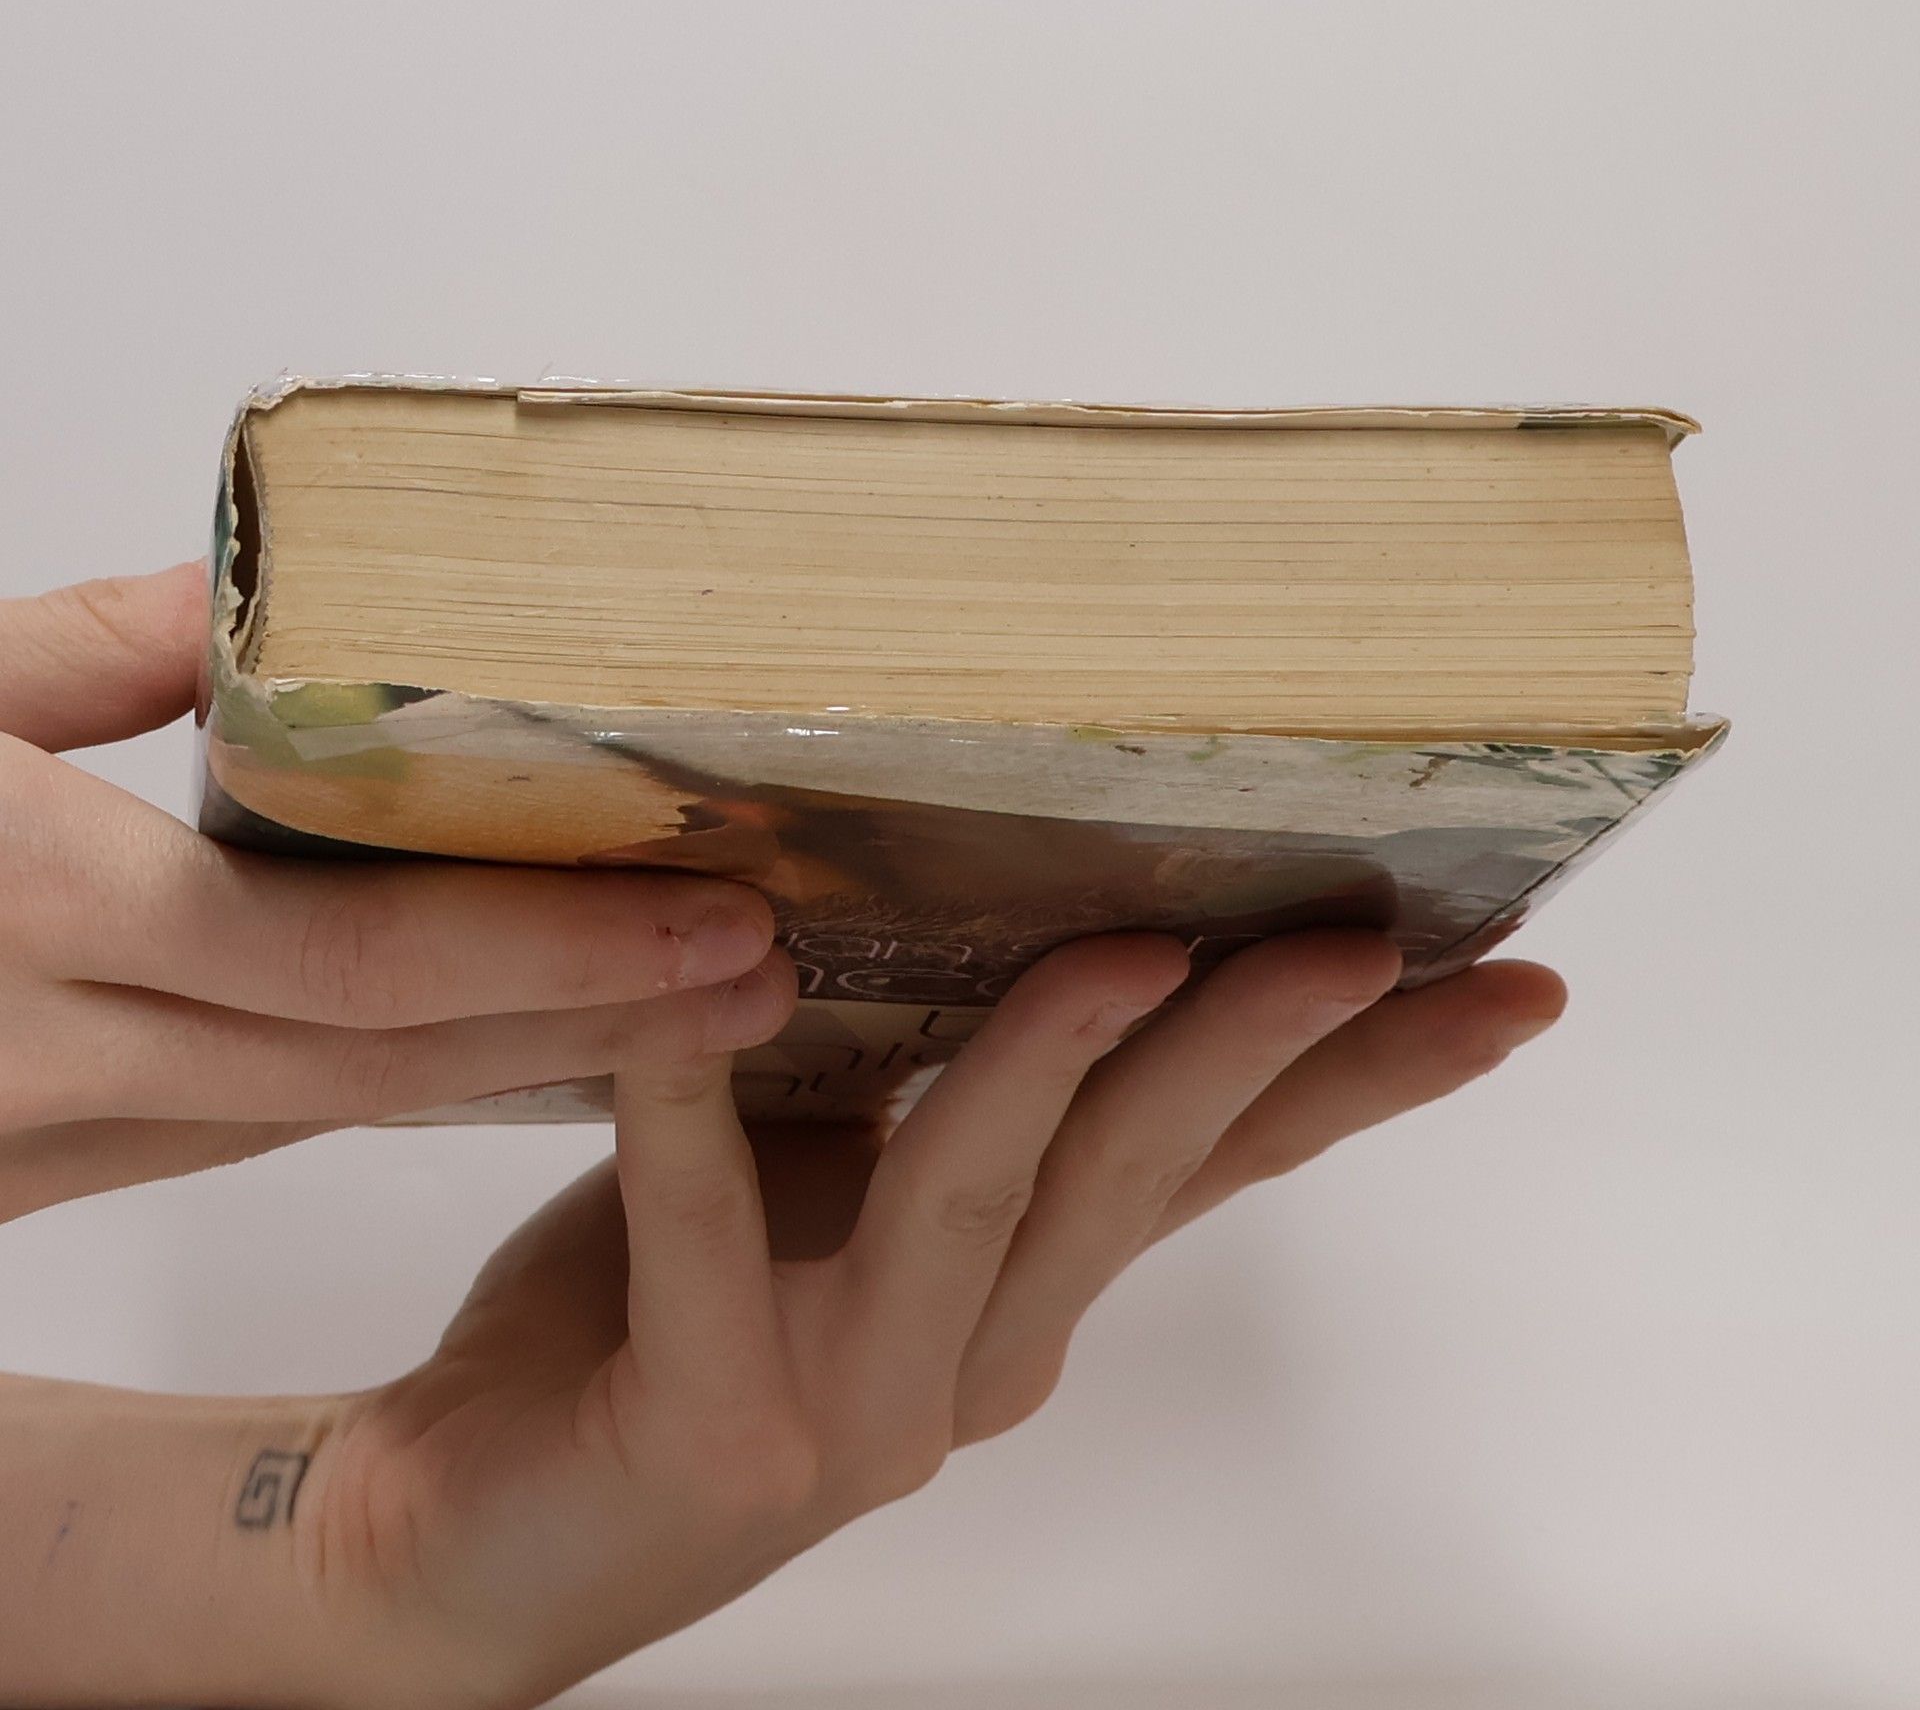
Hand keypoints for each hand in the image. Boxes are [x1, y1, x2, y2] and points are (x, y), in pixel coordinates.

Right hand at [0, 566, 788, 1219]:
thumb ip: (88, 654)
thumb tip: (253, 609)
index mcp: (39, 904)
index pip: (359, 953)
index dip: (557, 949)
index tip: (716, 921)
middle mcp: (50, 1056)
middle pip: (379, 1059)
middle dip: (588, 1025)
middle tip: (752, 980)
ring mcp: (34, 1141)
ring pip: (322, 1110)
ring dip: (507, 1067)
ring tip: (672, 1020)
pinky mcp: (24, 1171)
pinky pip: (237, 1127)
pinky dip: (380, 1083)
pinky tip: (494, 1041)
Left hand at [266, 929, 1560, 1707]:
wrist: (478, 1528)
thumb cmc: (660, 1314)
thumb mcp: (824, 1177)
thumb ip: (923, 1088)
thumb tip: (1011, 894)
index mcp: (1017, 1285)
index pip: (1216, 1160)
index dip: (1363, 1075)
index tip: (1501, 984)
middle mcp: (975, 1353)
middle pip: (1143, 1168)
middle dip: (1261, 1045)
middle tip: (1366, 939)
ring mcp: (858, 1405)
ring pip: (981, 1194)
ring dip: (1056, 1063)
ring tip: (1129, 951)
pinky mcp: (716, 1427)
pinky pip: (709, 1234)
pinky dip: (698, 1101)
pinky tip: (708, 996)